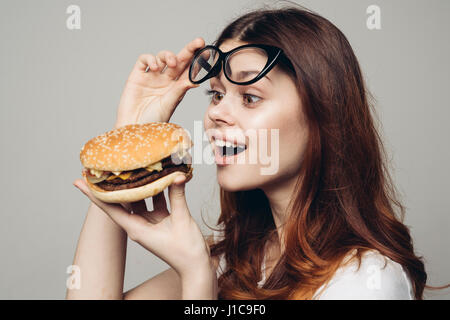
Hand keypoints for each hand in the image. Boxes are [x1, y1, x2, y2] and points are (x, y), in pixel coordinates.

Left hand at [72, 175, 212, 278]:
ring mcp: (149, 221)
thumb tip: (177, 175)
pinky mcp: (161, 219)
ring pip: (139, 197)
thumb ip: (177, 196)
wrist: (196, 266)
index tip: (80, 181)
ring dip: (138, 183)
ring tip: (133, 164)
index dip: (94, 195)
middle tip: (104, 166)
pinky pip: (155, 200)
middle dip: (114, 184)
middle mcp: (139, 224)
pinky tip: (160, 174)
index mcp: (136, 229)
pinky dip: (158, 188)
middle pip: (121, 200)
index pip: (109, 209)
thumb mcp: (181, 221)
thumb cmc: (185, 251)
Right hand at [115, 37, 204, 127]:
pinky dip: (151, 59)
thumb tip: (195, 80)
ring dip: (169, 55)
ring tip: (172, 63)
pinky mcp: (137, 76)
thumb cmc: (153, 121)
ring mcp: (152, 77)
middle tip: (199, 42)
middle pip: (179, 60)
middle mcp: (166, 80)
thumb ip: (179, 90)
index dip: (198, 61)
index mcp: (177, 88)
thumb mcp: (169, 104)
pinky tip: (155, 67)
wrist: (134, 128)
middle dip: (189, 50)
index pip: (189, 71)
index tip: (208, 54)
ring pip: (163, 57)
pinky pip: (144, 60)